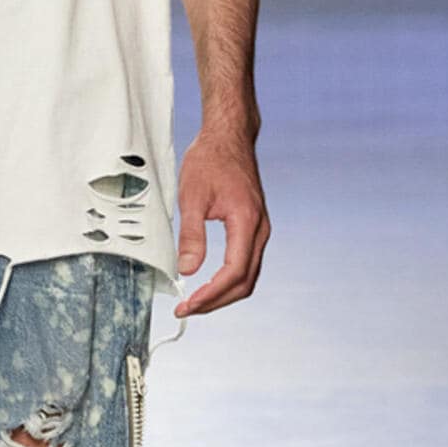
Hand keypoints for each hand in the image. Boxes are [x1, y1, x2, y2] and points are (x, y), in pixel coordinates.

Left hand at [174, 129, 269, 316]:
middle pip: (245, 282)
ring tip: (196, 302)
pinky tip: (209, 283)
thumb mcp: (191, 197)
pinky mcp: (254, 227)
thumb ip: (191, 236)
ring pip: (248, 275)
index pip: (233, 273)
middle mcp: (260, 229)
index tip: (187, 305)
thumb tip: (187, 271)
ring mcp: (260, 229)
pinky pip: (246, 263)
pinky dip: (229, 280)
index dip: (211, 295)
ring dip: (223, 293)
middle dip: (216, 301)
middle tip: (187, 309)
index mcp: (247, 222)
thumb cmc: (210, 160)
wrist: (229, 137)